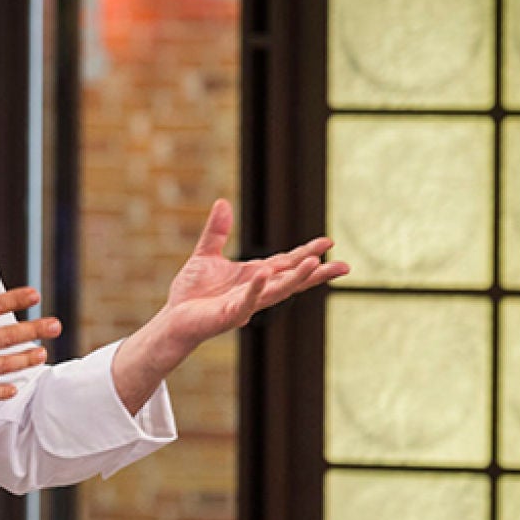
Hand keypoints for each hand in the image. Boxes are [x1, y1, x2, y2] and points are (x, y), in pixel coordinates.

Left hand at [160, 198, 348, 349]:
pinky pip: (246, 301)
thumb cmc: (192, 291)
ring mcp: (246, 303)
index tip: (329, 242)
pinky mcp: (230, 314)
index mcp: (255, 275)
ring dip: (297, 279)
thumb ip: (217, 231)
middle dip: (317, 272)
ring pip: (277, 291)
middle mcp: (256, 290)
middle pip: (291, 279)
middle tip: (344, 265)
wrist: (174, 317)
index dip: (306, 252)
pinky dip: (256, 289)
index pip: (286, 262)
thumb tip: (223, 202)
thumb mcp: (205, 254)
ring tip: (316, 265)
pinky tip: (264, 274)